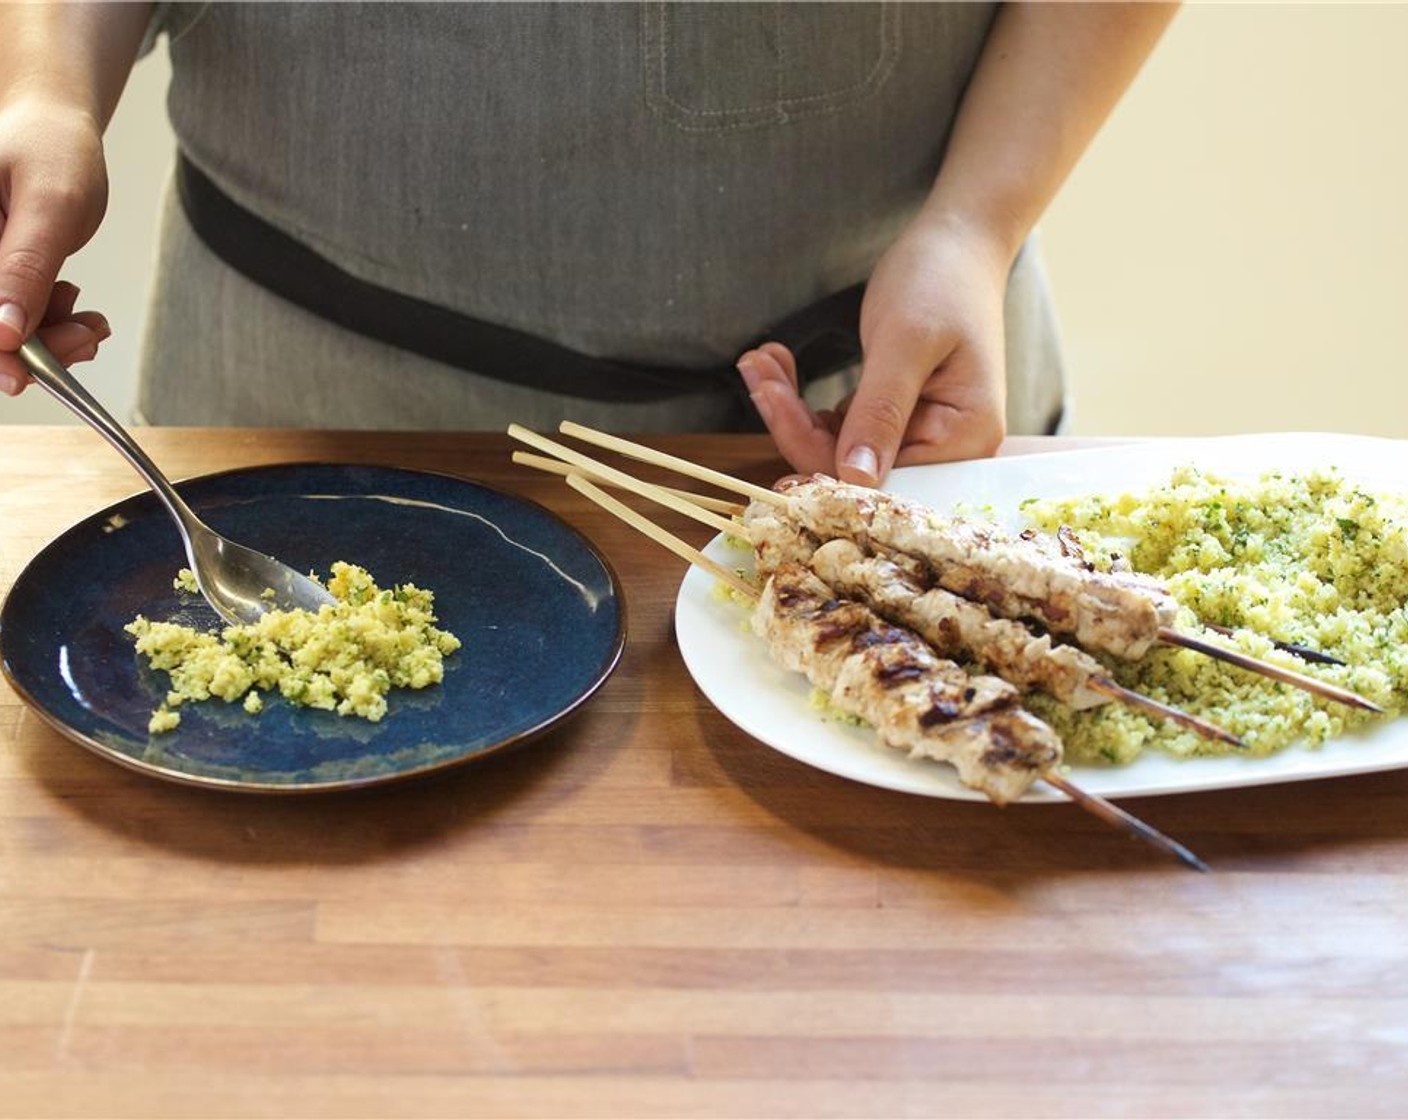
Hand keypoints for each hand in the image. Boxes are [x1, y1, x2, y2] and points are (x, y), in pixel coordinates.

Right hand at [0, 96, 111, 391]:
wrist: (56, 127)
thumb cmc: (50, 146)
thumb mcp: (49, 205)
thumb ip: (24, 267)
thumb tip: (5, 332)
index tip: (26, 375)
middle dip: (31, 347)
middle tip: (85, 337)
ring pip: (3, 329)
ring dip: (50, 340)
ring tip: (90, 324)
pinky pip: (17, 318)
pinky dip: (53, 326)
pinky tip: (81, 315)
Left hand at [738, 213, 1009, 485]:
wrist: (957, 244)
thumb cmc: (941, 280)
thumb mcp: (906, 341)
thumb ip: (881, 410)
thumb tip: (857, 479)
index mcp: (964, 438)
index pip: (877, 474)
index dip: (814, 448)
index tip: (768, 401)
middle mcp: (946, 449)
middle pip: (850, 464)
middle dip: (793, 421)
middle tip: (755, 370)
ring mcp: (918, 435)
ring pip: (835, 446)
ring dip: (790, 407)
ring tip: (760, 362)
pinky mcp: (892, 420)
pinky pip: (839, 427)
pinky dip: (803, 401)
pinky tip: (778, 366)